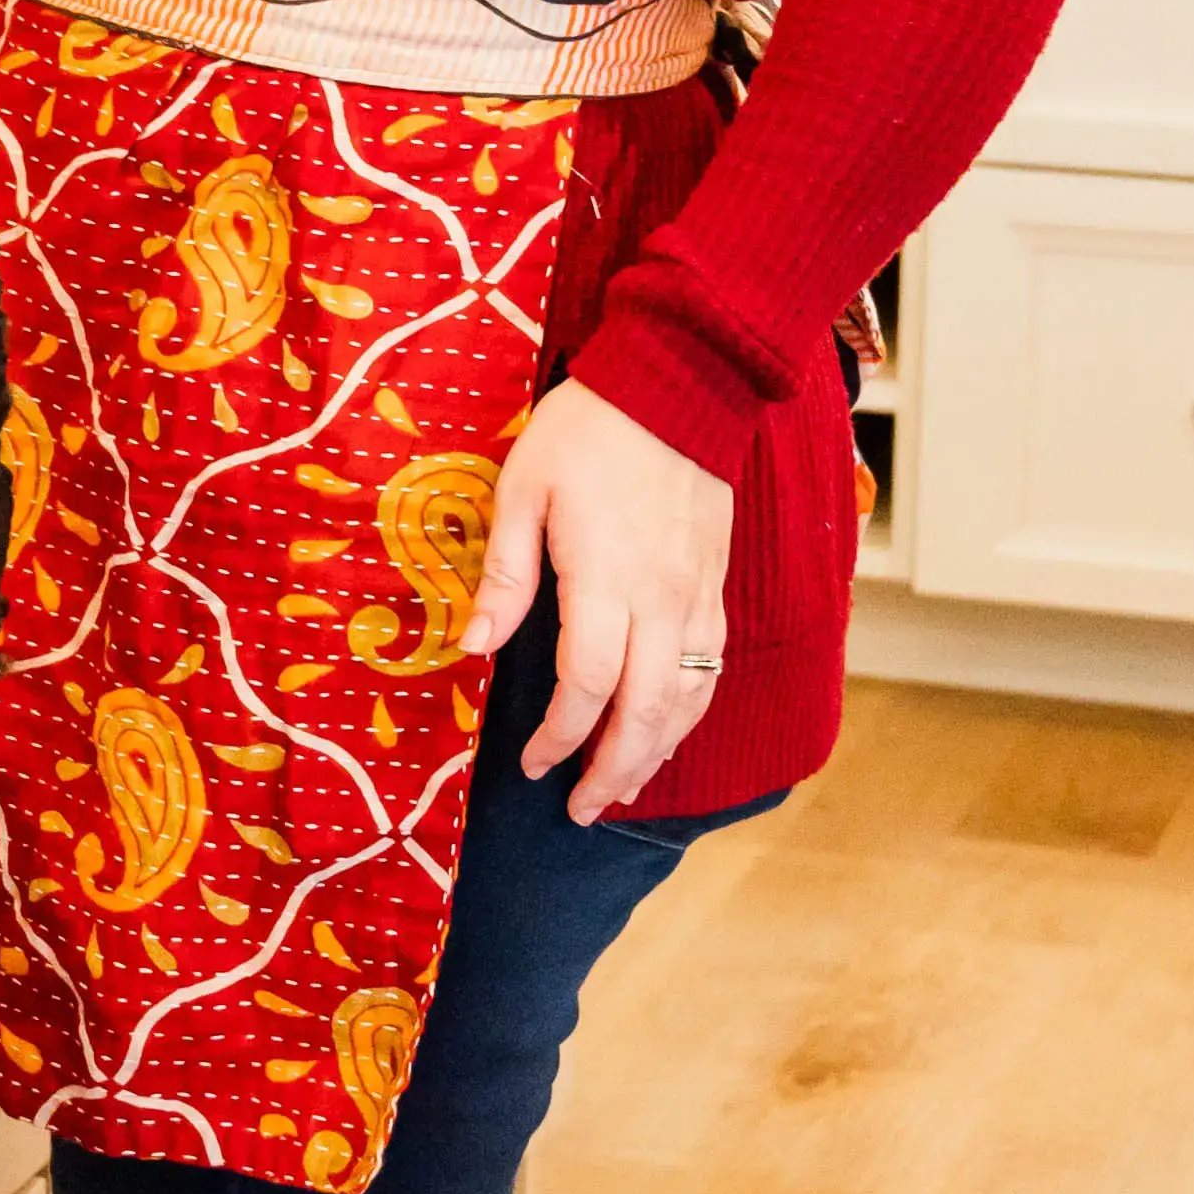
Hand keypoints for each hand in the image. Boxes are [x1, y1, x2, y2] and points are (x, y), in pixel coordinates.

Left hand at [464, 374, 736, 824]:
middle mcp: (661, 600)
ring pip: (687, 700)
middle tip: (580, 811)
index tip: (531, 764)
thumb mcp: (523, 490)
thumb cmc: (589, 431)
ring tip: (622, 790)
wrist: (679, 382)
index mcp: (606, 580)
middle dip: (613, 771)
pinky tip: (667, 731)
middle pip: (646, 712)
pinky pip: (710, 668)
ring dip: (655, 754)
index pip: (587, 687)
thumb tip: (477, 647)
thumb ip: (505, 575)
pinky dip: (689, 714)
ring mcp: (697, 596)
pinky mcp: (716, 584)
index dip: (559, 739)